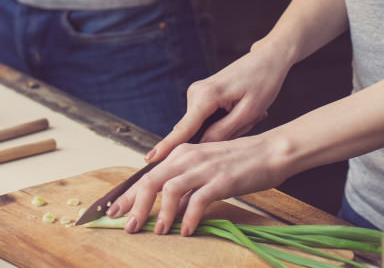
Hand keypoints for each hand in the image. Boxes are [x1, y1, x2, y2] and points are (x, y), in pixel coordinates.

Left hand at [110, 129, 291, 236]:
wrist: (270, 151)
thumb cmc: (239, 162)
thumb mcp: (206, 168)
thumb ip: (187, 185)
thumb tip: (170, 208)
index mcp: (182, 153)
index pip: (147, 174)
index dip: (128, 194)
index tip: (114, 211)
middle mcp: (189, 157)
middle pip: (151, 181)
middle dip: (135, 205)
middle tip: (128, 226)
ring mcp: (204, 168)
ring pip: (169, 189)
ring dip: (160, 214)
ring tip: (157, 232)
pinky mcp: (221, 180)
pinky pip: (197, 201)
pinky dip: (188, 218)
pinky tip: (186, 231)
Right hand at [143, 39, 292, 164]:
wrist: (268, 59)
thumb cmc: (263, 82)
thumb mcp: (249, 111)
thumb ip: (224, 132)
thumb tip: (202, 148)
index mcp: (206, 96)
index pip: (183, 129)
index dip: (167, 147)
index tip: (150, 159)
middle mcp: (196, 92)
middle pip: (199, 131)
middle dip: (225, 133)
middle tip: (254, 116)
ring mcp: (197, 93)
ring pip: (206, 127)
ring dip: (229, 126)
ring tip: (252, 111)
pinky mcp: (202, 95)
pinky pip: (209, 119)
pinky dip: (227, 120)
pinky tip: (244, 108)